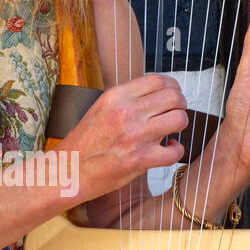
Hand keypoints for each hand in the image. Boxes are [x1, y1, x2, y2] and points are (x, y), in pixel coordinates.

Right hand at [58, 73, 188, 201]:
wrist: (69, 170)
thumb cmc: (84, 142)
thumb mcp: (100, 108)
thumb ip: (126, 100)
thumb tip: (154, 95)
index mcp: (116, 97)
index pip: (158, 80)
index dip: (172, 86)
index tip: (173, 94)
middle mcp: (127, 112)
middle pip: (174, 97)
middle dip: (180, 104)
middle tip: (175, 112)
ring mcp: (135, 136)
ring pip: (179, 119)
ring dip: (180, 125)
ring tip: (171, 131)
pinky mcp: (141, 160)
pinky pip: (174, 152)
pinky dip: (176, 151)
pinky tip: (168, 150)